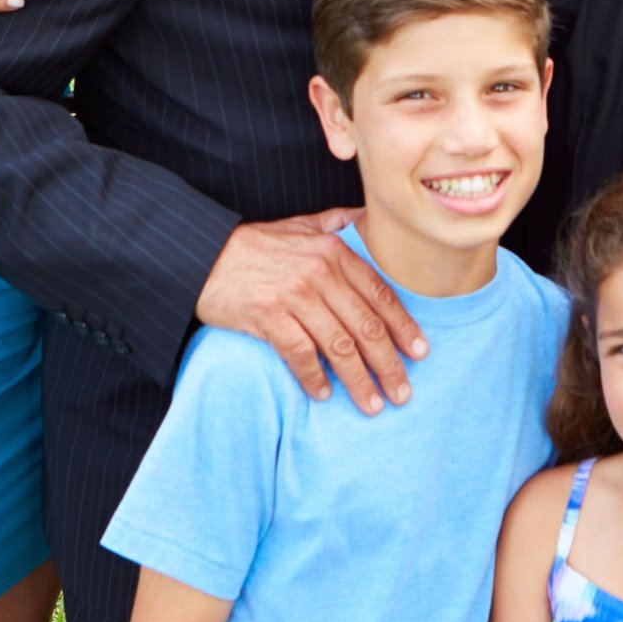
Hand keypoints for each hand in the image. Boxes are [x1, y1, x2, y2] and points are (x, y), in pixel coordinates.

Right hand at [194, 209, 427, 412]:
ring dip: (359, 380)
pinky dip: (314, 377)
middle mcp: (320, 273)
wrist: (203, 253)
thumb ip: (335, 223)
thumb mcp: (300, 225)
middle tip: (403, 393)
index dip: (404, 327)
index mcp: (333, 251)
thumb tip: (366, 217)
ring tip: (372, 404)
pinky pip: (300, 354)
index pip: (380, 295)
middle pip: (366, 326)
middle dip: (389, 364)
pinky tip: (323, 394)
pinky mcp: (268, 316)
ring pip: (339, 345)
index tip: (420, 353)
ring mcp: (294, 295)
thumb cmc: (254, 244)